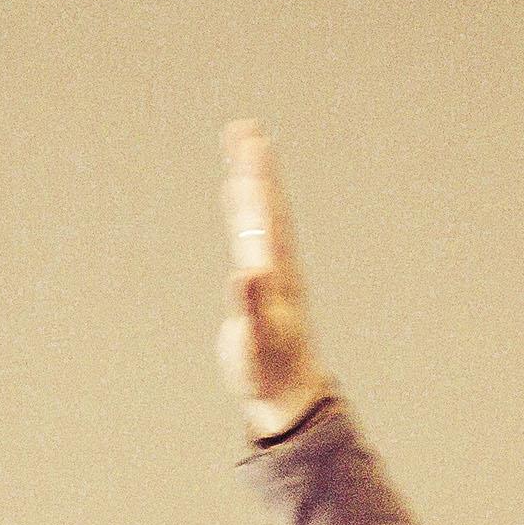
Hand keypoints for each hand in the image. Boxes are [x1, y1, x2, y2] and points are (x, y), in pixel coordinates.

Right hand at [217, 122, 336, 437]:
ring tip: (243, 145)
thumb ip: (251, 307)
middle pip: (265, 208)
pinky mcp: (259, 283)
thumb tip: (247, 271)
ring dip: (250, 181)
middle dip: (255, 169)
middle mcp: (276, 266)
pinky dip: (242, 209)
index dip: (259, 182)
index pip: (267, 218)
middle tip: (245, 128)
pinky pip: (249, 236)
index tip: (252, 145)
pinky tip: (236, 193)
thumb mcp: (257, 344)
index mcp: (277, 276)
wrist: (287, 395)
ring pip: (259, 217)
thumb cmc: (270, 374)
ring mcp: (268, 272)